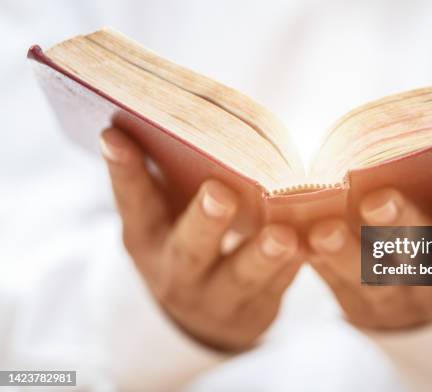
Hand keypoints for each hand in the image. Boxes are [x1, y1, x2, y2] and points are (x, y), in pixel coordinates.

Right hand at [100, 127, 301, 349]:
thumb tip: (155, 118)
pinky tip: (313, 245)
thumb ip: (164, 179)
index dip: (124, 171)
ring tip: (283, 236)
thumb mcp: (164, 220)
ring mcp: (215, 298)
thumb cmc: (185, 244)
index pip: (133, 203)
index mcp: (147, 240)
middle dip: (205, 220)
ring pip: (241, 276)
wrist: (203, 318)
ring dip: (263, 255)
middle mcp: (176, 272)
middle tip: (220, 193)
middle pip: (190, 247)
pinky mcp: (254, 312)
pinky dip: (295, 267)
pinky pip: (278, 288)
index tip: (113, 133)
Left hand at [307, 160, 431, 328]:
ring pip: (376, 278)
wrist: (430, 304)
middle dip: (400, 224)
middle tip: (376, 201)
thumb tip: (414, 129)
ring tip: (324, 231)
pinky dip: (319, 266)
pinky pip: (340, 287)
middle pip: (424, 249)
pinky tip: (299, 244)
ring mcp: (404, 296)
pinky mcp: (367, 308)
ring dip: (347, 253)